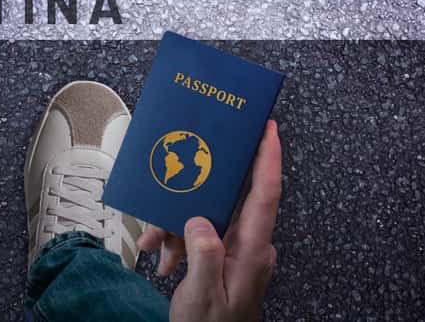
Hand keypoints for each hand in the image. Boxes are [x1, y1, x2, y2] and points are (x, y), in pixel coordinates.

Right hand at [137, 120, 281, 320]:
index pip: (266, 196)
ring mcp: (239, 250)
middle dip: (191, 200)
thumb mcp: (204, 295)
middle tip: (164, 212)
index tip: (268, 129)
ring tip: (155, 247)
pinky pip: (202, 234)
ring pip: (207, 217)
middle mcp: (251, 246)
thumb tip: (199, 219)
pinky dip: (179, 240)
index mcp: (253, 252)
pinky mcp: (225, 256)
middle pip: (225, 203)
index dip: (269, 159)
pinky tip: (163, 257)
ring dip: (177, 227)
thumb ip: (204, 255)